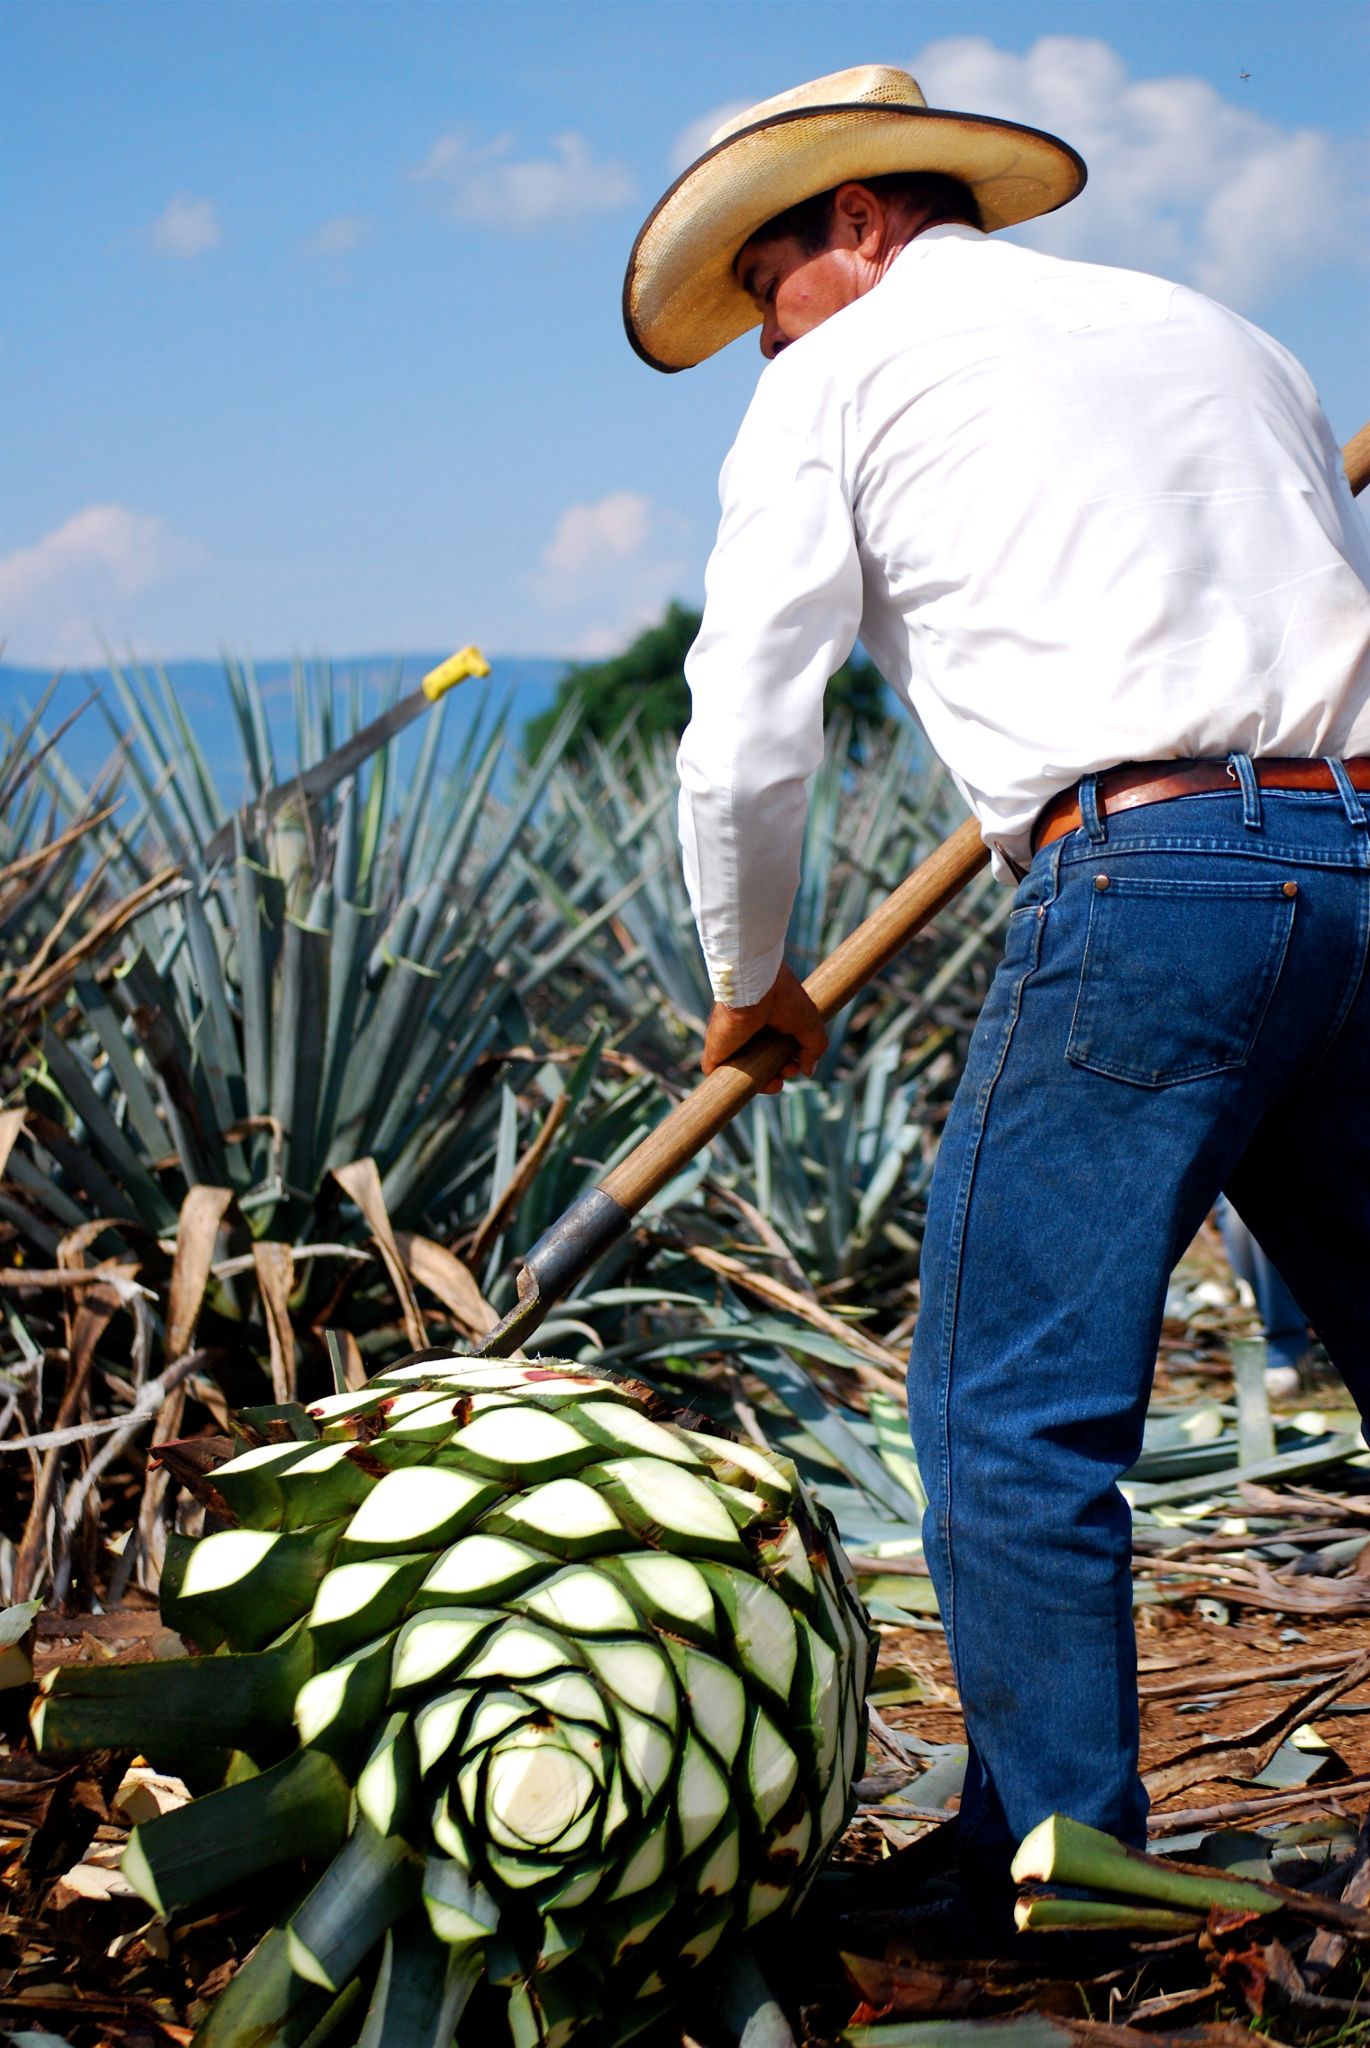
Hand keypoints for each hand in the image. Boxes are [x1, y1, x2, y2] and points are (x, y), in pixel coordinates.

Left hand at [701, 963, 828, 1093]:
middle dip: (778, 1074)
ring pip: (743, 1072)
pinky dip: (732, 1086)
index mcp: (768, 1022)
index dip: (789, 1063)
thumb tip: (807, 1070)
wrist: (756, 986)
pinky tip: (750, 1088)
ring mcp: (731, 1042)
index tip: (797, 1064)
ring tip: (775, 1083)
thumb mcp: (809, 1023)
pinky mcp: (716, 1051)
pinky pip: (720, 1075)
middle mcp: (748, 1032)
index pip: (776, 1050)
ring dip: (761, 1083)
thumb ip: (814, 1047)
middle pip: (761, 1063)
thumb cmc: (784, 997)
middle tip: (787, 1071)